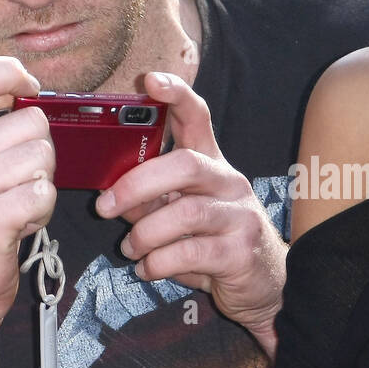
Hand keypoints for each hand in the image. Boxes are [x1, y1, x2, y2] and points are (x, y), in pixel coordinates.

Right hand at [0, 58, 55, 334]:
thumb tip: (30, 96)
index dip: (8, 72)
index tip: (31, 86)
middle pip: (33, 123)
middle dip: (43, 155)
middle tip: (20, 185)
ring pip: (43, 159)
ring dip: (43, 187)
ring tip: (18, 208)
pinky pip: (43, 194)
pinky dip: (42, 212)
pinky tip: (21, 226)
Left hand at [95, 72, 286, 354]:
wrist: (264, 286)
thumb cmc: (213, 243)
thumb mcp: (180, 214)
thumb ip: (151, 200)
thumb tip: (111, 195)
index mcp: (212, 165)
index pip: (198, 117)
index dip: (176, 95)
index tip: (150, 81)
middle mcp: (230, 182)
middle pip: (185, 164)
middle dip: (136, 184)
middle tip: (105, 207)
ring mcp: (240, 216)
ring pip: (185, 212)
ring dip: (144, 234)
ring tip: (130, 250)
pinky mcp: (240, 252)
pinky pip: (190, 252)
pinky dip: (158, 263)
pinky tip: (148, 269)